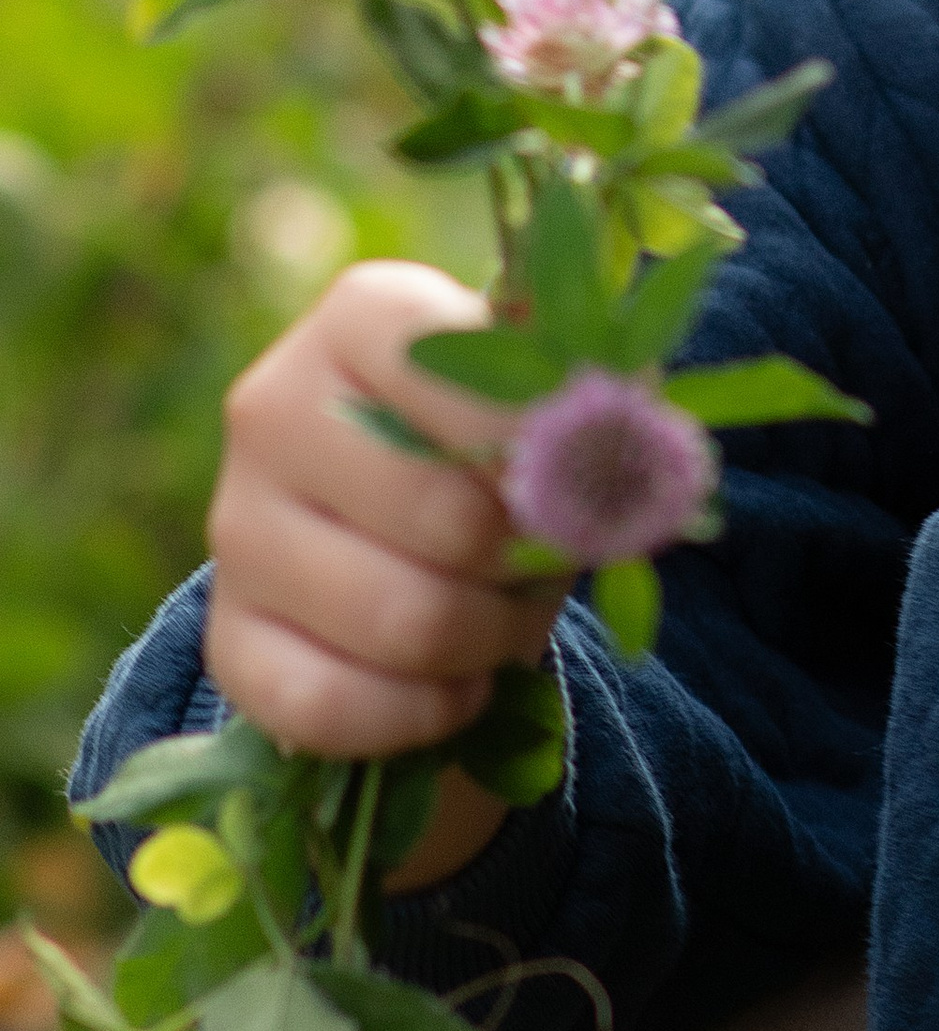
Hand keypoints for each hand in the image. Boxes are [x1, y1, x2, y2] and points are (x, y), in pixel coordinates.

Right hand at [205, 261, 561, 889]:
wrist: (417, 526)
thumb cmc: (501, 446)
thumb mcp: (556, 401)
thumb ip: (591, 404)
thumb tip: (617, 437)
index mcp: (367, 316)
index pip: (470, 380)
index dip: (547, 448)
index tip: (579, 470)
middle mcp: (275, 406)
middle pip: (448, 521)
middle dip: (527, 564)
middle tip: (543, 561)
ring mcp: (238, 525)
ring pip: (399, 622)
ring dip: (487, 641)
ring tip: (503, 618)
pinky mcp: (228, 636)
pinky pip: (330, 706)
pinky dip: (420, 715)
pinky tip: (453, 687)